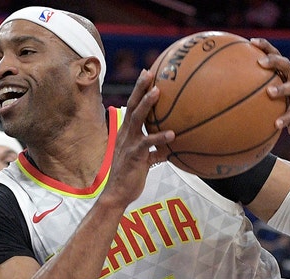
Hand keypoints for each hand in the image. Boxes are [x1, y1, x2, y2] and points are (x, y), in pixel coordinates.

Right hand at [103, 69, 174, 203]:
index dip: (139, 90)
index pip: (132, 106)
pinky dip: (160, 139)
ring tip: (158, 92)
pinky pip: (148, 145)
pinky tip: (172, 135)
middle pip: (133, 105)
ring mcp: (129, 144)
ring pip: (138, 119)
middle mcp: (126, 134)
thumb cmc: (131, 176)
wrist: (117, 194)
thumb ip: (154, 148)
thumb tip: (172, 143)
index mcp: (126, 132)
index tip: (148, 73)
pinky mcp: (135, 156)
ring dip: (147, 105)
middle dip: (141, 88)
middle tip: (150, 72)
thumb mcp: (142, 158)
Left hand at [251, 38, 289, 153]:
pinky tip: (276, 124)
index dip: (266, 46)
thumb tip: (224, 85)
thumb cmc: (282, 106)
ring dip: (281, 89)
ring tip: (270, 92)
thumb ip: (254, 88)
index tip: (251, 41)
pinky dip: (284, 119)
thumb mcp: (270, 95)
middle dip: (274, 61)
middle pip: (287, 65)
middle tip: (261, 63)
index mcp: (285, 74)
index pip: (276, 55)